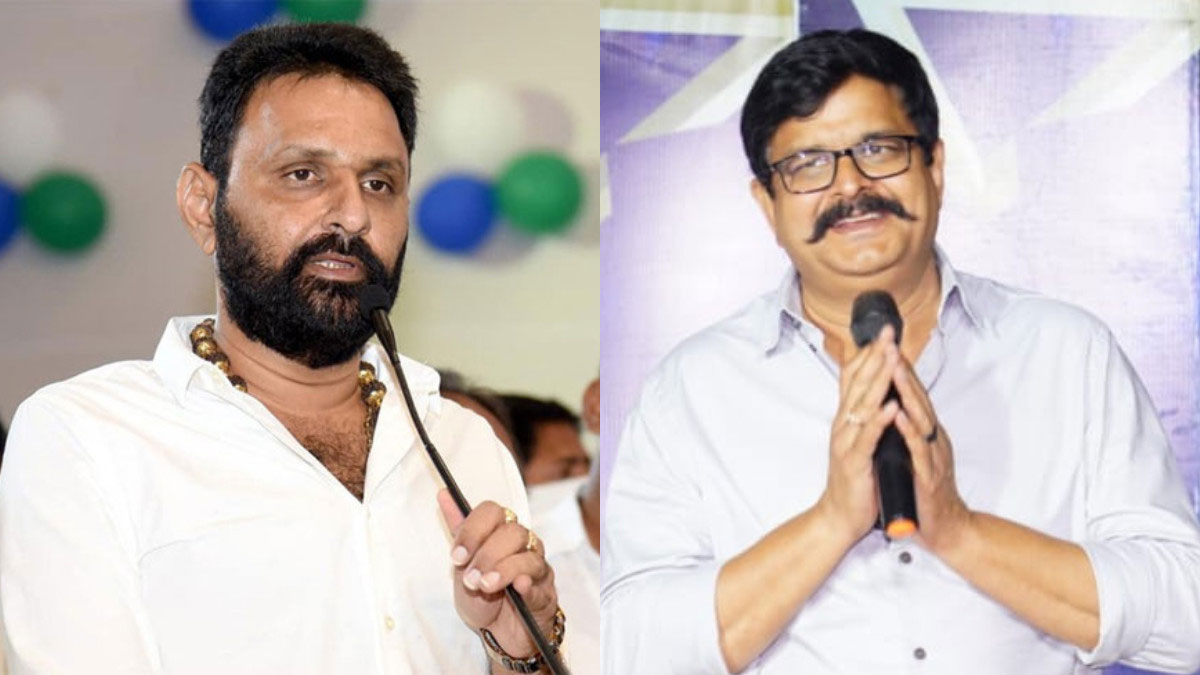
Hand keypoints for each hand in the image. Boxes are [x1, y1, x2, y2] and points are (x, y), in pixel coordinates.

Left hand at [436, 490, 558, 656]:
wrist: (497, 633)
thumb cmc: (482, 596)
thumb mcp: (463, 565)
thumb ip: (458, 531)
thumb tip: (443, 494)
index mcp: (500, 533)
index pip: (493, 511)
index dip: (473, 530)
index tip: (456, 557)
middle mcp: (522, 545)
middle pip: (512, 531)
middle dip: (486, 554)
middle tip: (470, 579)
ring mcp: (536, 568)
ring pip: (528, 555)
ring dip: (502, 570)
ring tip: (485, 587)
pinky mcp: (546, 593)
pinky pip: (540, 583)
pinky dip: (527, 584)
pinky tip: (517, 588)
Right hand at [819, 325, 901, 543]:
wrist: (839, 516)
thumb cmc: (855, 479)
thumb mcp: (858, 440)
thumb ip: (865, 415)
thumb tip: (878, 390)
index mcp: (846, 418)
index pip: (854, 377)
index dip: (868, 353)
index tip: (884, 331)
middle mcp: (843, 425)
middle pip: (858, 383)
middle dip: (875, 356)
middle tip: (888, 333)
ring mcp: (846, 442)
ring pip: (863, 405)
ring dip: (878, 379)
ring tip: (891, 357)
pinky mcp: (854, 462)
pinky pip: (868, 438)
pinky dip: (880, 420)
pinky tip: (891, 405)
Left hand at [890, 357, 972, 555]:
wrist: (947, 530)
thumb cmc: (926, 492)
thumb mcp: (917, 455)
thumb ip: (910, 432)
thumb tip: (898, 408)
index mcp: (927, 435)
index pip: (914, 397)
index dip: (902, 371)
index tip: (887, 346)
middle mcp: (933, 441)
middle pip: (919, 401)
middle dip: (905, 373)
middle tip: (891, 345)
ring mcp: (933, 457)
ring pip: (921, 420)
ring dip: (908, 394)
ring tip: (895, 370)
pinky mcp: (929, 478)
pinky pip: (919, 452)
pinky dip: (909, 432)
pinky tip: (899, 417)